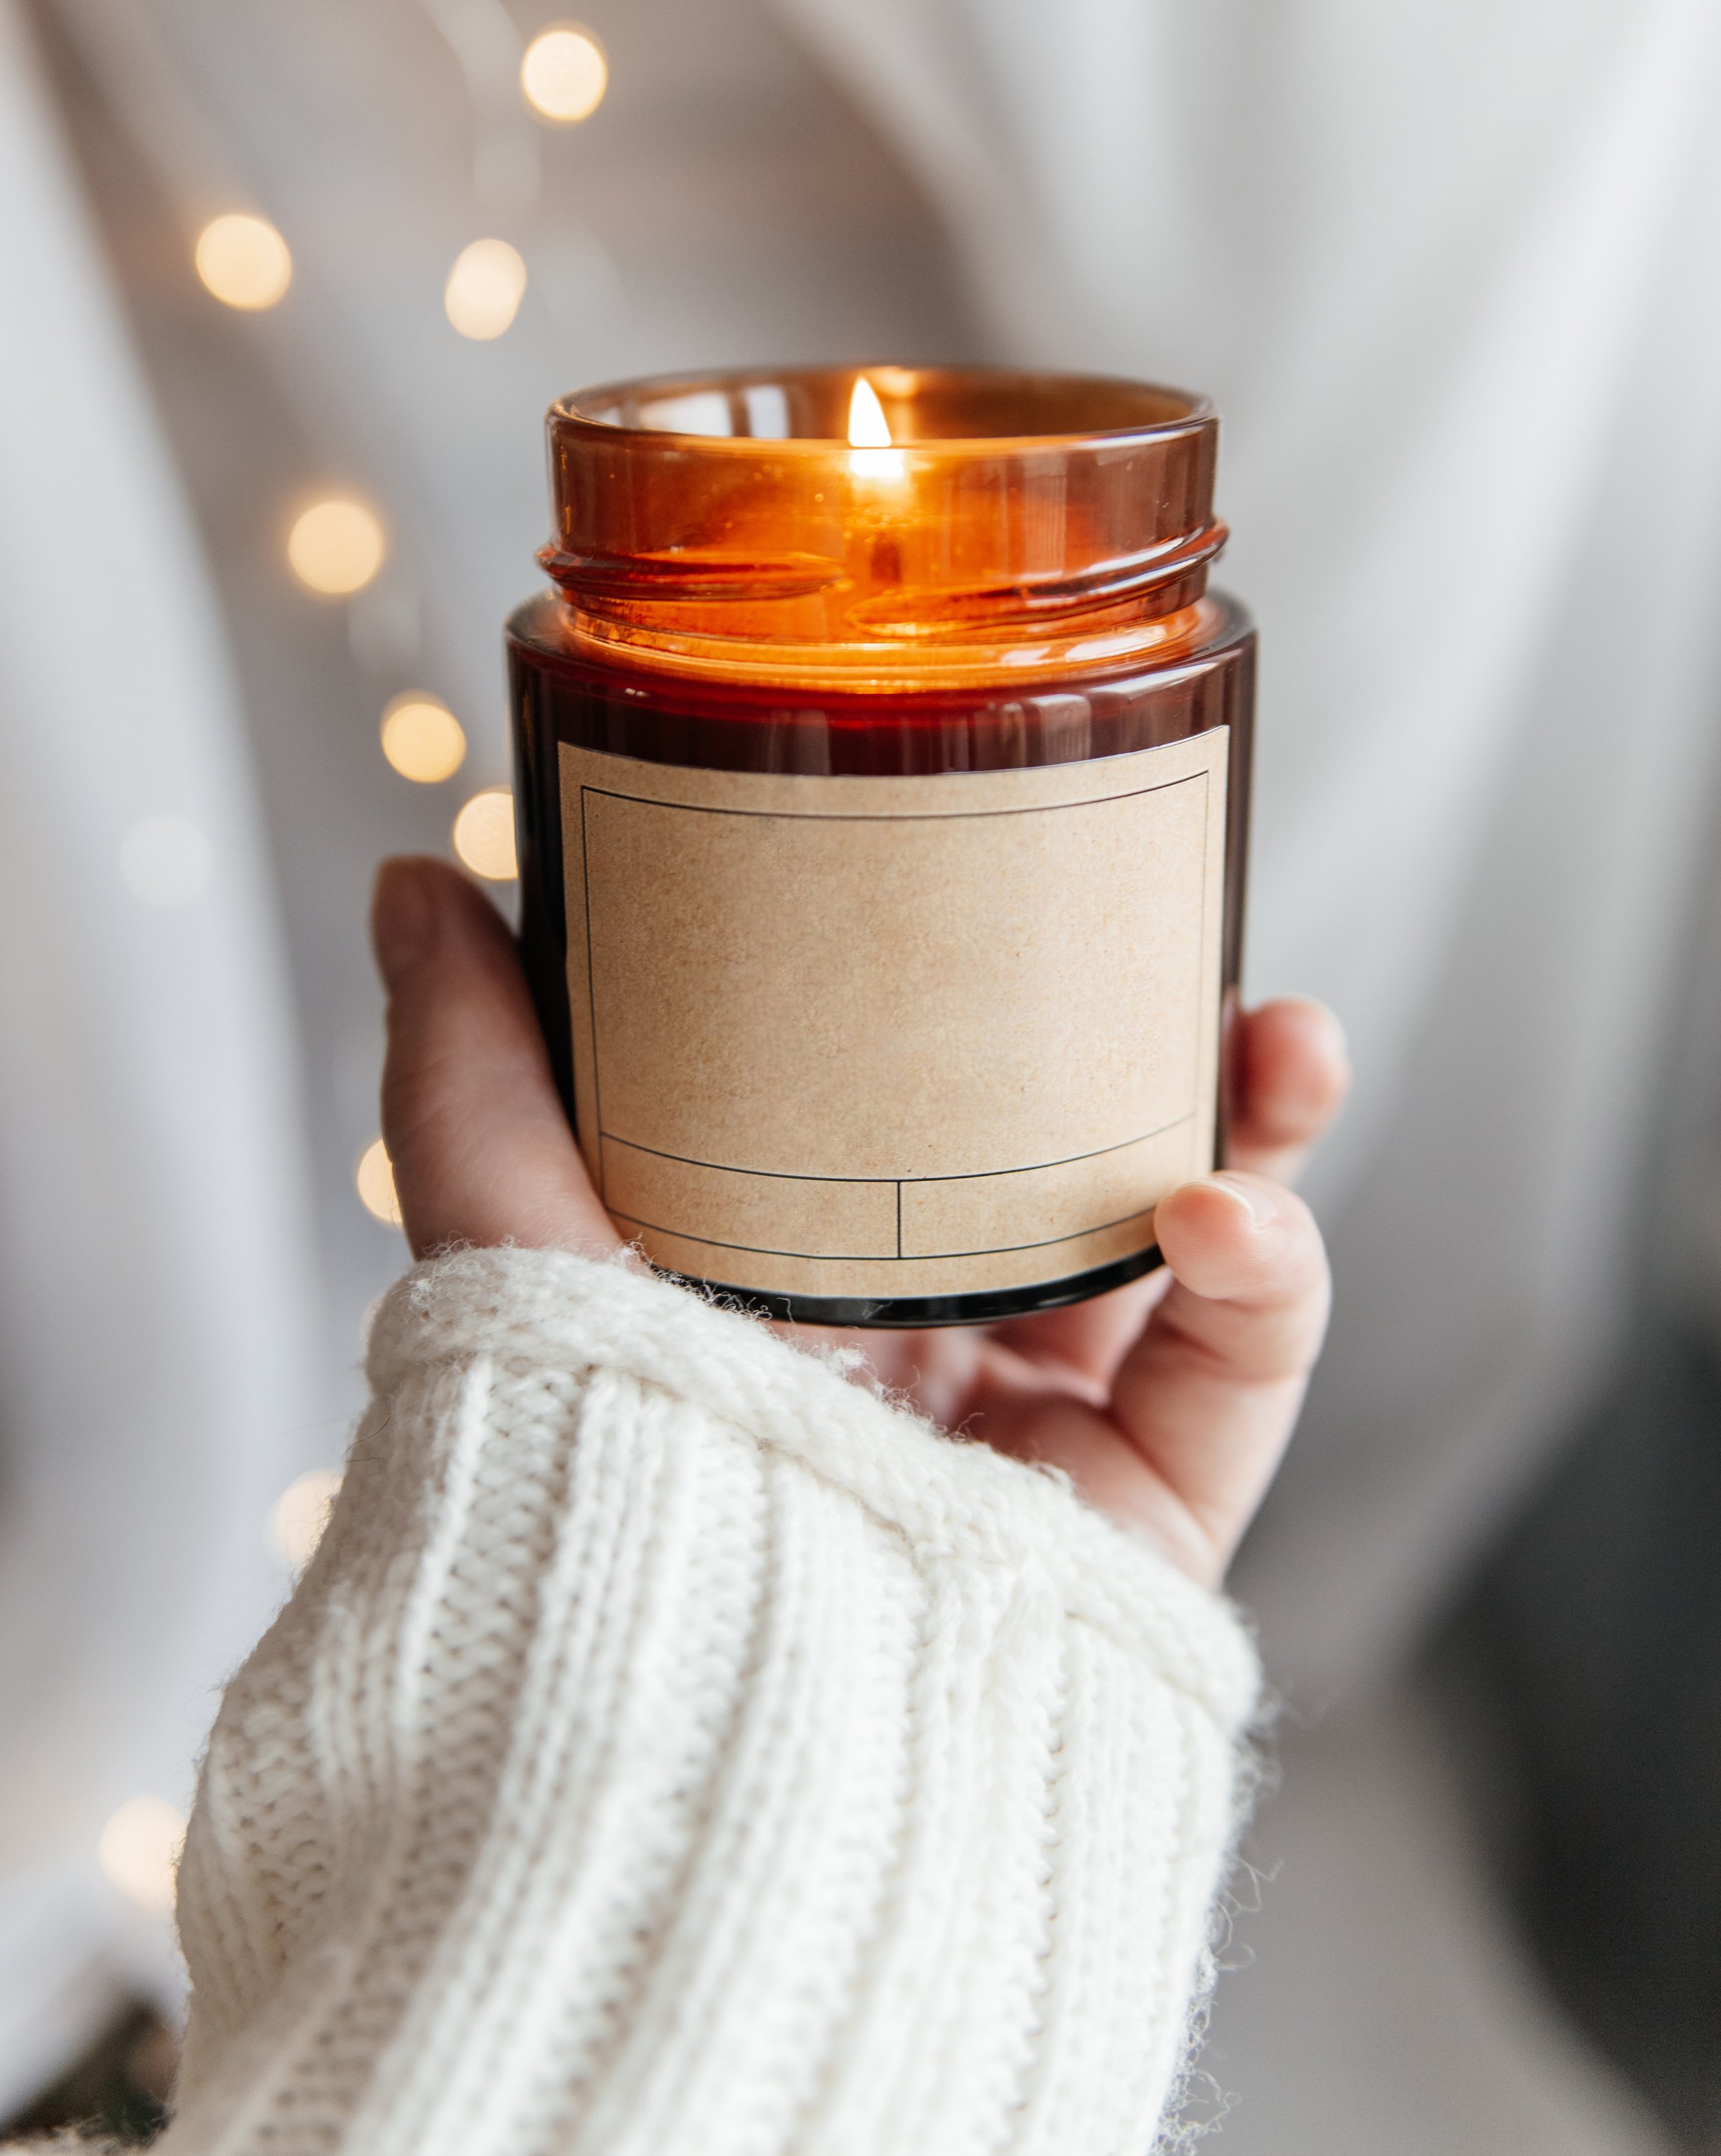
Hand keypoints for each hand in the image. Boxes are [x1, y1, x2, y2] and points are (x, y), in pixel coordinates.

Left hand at [373, 857, 1346, 1588]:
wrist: (683, 1717)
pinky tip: (1229, 1212)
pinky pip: (1240, 1381)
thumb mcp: (511, 1240)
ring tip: (1284, 1038)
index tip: (1026, 876)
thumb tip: (421, 883)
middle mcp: (930, 1353)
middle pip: (1084, 1163)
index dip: (991, 994)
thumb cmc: (585, 1485)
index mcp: (800, 1281)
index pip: (924, 1108)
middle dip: (1160, 1046)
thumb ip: (474, 1069)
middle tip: (1187, 931)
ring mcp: (1044, 1436)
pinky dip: (1268, 1279)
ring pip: (1196, 1254)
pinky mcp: (1141, 1522)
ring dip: (1261, 1133)